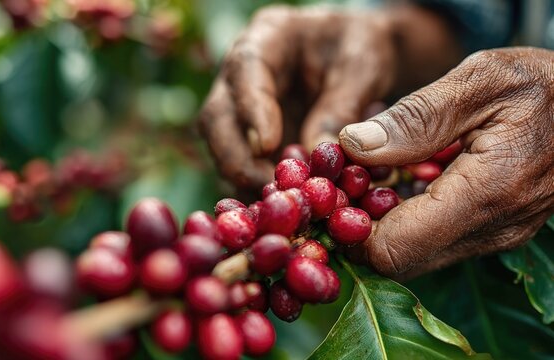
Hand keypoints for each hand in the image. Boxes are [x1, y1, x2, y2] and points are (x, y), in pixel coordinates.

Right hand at [199, 5, 460, 188]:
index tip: (266, 145)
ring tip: (280, 202)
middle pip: (217, 117)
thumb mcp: (363, 67)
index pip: (245, 69)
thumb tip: (315, 154)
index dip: (250, 110)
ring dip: (245, 178)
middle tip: (270, 186)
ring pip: (223, 148)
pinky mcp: (250, 141)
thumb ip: (341, 106)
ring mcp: (240, 111)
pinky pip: (242, 167)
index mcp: (266, 38)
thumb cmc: (360, 49)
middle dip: (237, 157)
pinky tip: (282, 206)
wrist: (357, 57)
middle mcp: (241, 77)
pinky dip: (257, 188)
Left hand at [340, 47, 553, 278]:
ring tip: (364, 175)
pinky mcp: (492, 230)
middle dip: (356, 227)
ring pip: (413, 254)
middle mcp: (490, 230)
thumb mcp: (481, 81)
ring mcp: (494, 235)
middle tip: (339, 181)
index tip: (329, 189)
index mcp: (485, 195)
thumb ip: (415, 118)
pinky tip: (395, 178)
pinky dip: (403, 217)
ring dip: (378, 222)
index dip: (347, 229)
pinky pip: (433, 239)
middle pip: (396, 261)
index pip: (392, 251)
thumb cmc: (546, 85)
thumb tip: (351, 147)